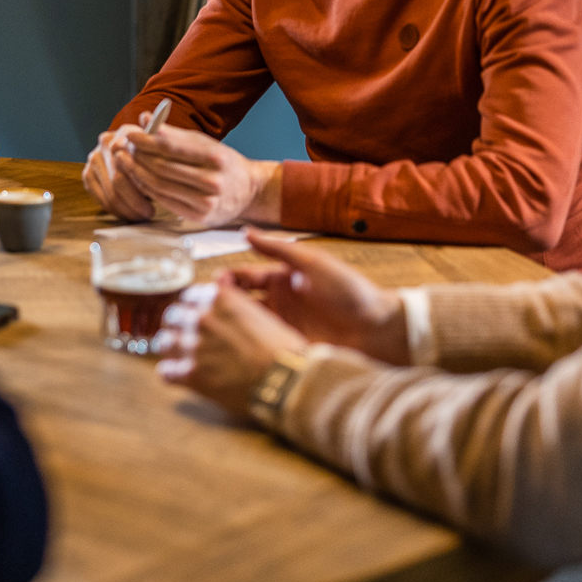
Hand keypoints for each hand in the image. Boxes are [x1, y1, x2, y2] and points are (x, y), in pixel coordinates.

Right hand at [82, 121, 155, 220]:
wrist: (137, 156)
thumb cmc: (154, 157)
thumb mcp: (161, 148)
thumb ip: (158, 140)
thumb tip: (147, 118)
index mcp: (125, 132)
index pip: (129, 159)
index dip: (141, 181)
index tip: (156, 194)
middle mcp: (106, 142)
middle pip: (118, 179)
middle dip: (135, 200)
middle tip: (149, 212)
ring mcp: (94, 158)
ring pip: (110, 192)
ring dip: (127, 209)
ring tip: (142, 216)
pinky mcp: (87, 175)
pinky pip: (100, 199)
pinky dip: (116, 210)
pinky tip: (129, 214)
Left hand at [116, 124, 280, 226]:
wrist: (249, 192)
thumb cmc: (223, 163)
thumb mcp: (205, 144)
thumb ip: (174, 134)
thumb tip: (145, 118)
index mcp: (215, 156)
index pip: (171, 147)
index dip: (146, 140)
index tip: (130, 134)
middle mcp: (212, 180)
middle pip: (162, 167)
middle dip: (138, 155)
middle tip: (123, 147)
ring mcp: (206, 201)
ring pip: (160, 185)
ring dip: (138, 172)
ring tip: (125, 160)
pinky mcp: (199, 216)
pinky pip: (164, 200)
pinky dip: (147, 188)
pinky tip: (138, 178)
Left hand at [154, 276, 308, 415]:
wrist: (287, 380)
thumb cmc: (282, 348)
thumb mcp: (259, 313)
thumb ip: (234, 305)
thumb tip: (222, 303)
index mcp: (219, 298)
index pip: (189, 296)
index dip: (192, 308)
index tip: (195, 316)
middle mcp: (202, 317)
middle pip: (173, 316)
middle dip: (178, 326)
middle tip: (184, 337)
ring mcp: (193, 345)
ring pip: (163, 342)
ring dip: (170, 349)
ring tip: (177, 357)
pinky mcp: (191, 374)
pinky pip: (166, 371)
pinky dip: (171, 374)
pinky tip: (178, 376)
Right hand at [224, 230, 409, 365]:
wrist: (379, 329)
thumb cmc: (351, 291)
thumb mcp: (313, 264)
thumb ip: (279, 249)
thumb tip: (247, 232)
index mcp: (282, 279)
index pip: (243, 278)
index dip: (225, 280)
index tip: (211, 286)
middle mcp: (278, 303)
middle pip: (239, 302)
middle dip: (219, 305)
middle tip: (202, 311)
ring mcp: (282, 326)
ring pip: (246, 325)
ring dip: (229, 326)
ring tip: (211, 330)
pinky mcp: (289, 348)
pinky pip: (261, 346)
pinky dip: (246, 346)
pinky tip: (232, 349)